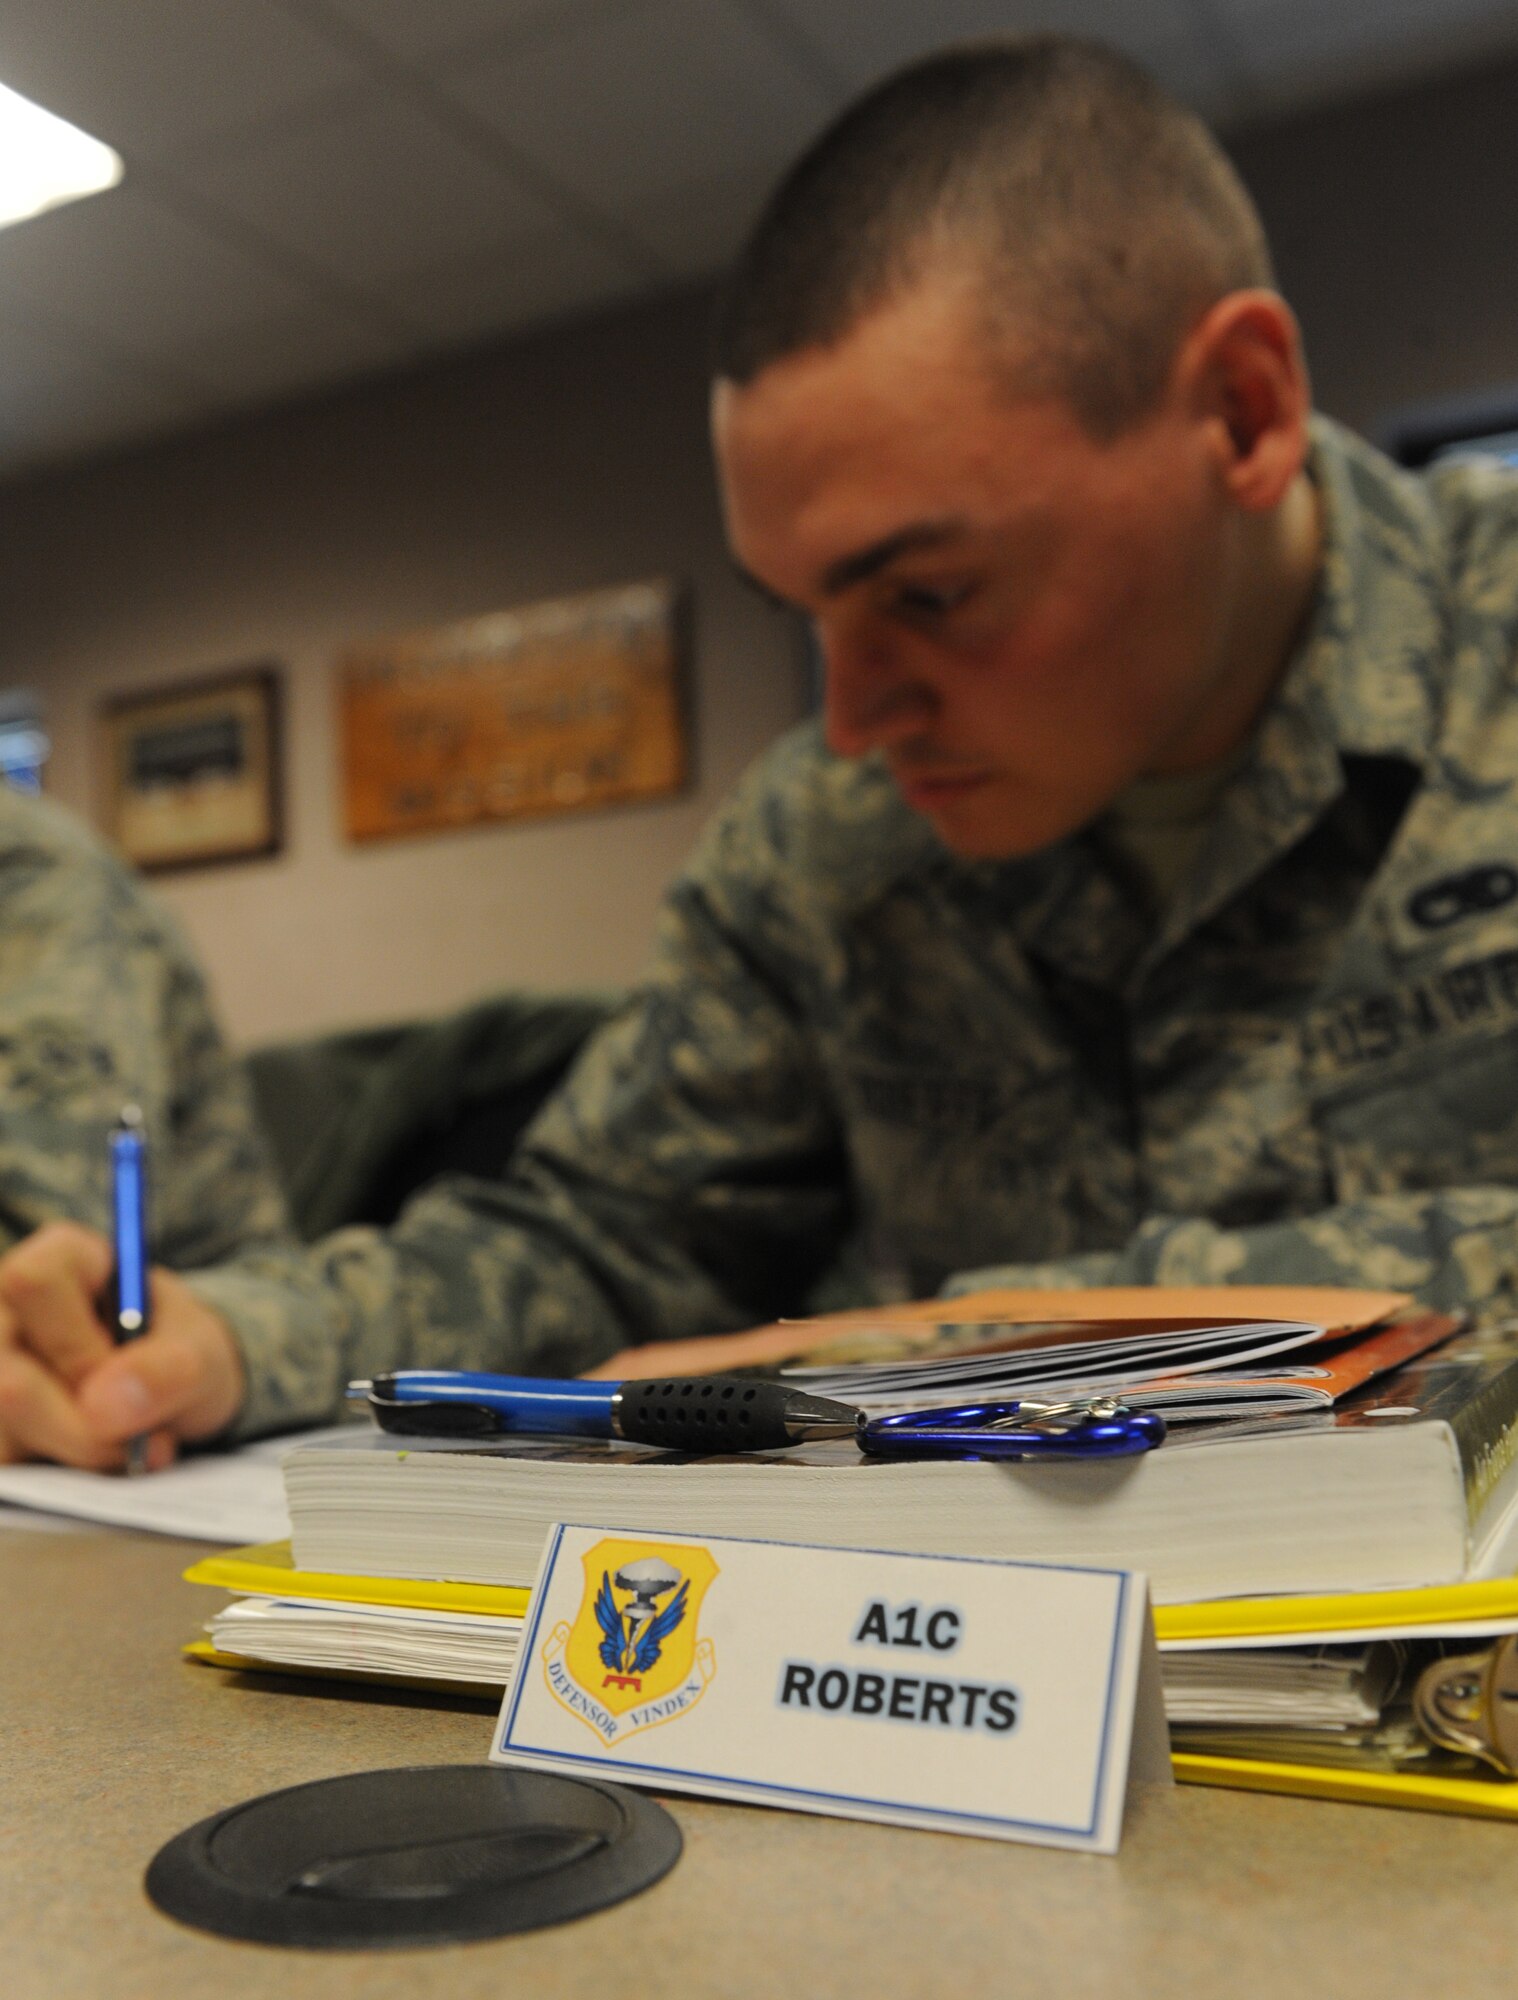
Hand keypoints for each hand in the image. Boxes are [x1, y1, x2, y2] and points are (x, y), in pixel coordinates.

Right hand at [0, 1221, 244, 1467]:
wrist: (178, 1392)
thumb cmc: (183, 1352)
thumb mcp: (201, 1353)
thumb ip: (167, 1370)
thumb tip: (102, 1410)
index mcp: (60, 1260)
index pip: (34, 1282)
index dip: (79, 1343)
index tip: (123, 1374)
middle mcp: (7, 1312)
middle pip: (11, 1382)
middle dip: (88, 1430)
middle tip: (151, 1439)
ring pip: (7, 1434)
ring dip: (82, 1458)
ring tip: (136, 1447)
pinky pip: (13, 1467)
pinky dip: (66, 1478)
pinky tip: (104, 1462)